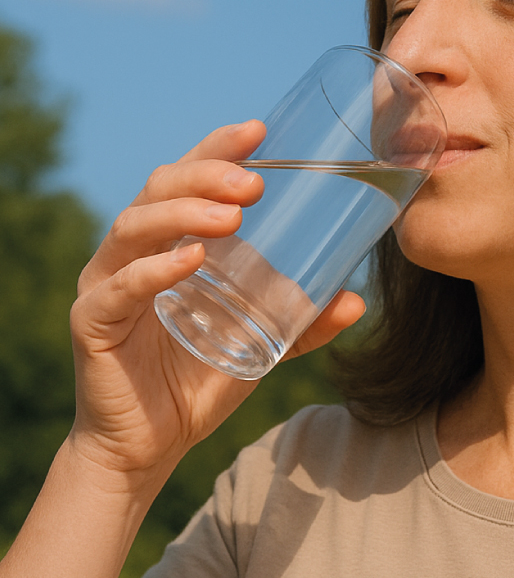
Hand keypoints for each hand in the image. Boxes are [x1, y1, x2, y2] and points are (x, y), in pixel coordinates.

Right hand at [69, 120, 364, 488]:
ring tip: (232, 216)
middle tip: (255, 183)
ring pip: (134, 226)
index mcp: (168, 242)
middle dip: (207, 175)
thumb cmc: (196, 381)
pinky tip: (189, 261)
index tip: (259, 130)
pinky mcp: (92, 322)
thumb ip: (302, 323)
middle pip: (159, 189)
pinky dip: (153, 269)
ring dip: (184, 213)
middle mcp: (132, 252)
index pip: (188, 179)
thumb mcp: (260, 345)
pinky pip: (118, 287)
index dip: (218, 149)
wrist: (149, 446)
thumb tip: (357, 300)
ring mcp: (107, 283)